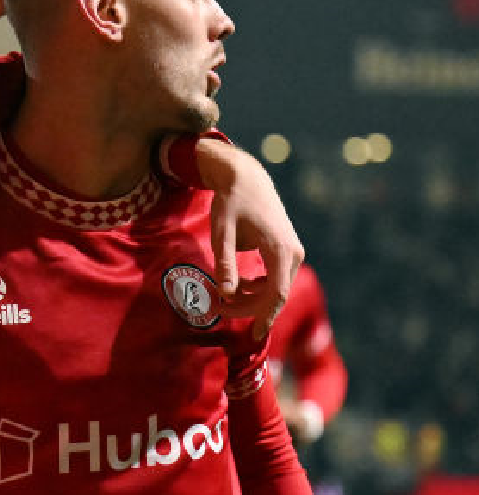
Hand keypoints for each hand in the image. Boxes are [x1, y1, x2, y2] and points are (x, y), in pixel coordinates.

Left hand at [197, 138, 304, 339]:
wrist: (246, 178)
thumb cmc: (232, 202)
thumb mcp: (222, 232)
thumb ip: (225, 263)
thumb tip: (227, 293)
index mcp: (281, 250)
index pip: (276, 293)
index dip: (265, 316)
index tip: (255, 335)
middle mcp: (293, 253)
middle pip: (275, 294)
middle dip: (250, 307)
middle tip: (221, 311)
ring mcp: (292, 251)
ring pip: (276, 287)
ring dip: (252, 297)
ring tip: (223, 298)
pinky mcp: (286, 250)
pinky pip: (275, 277)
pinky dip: (257, 286)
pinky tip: (238, 284)